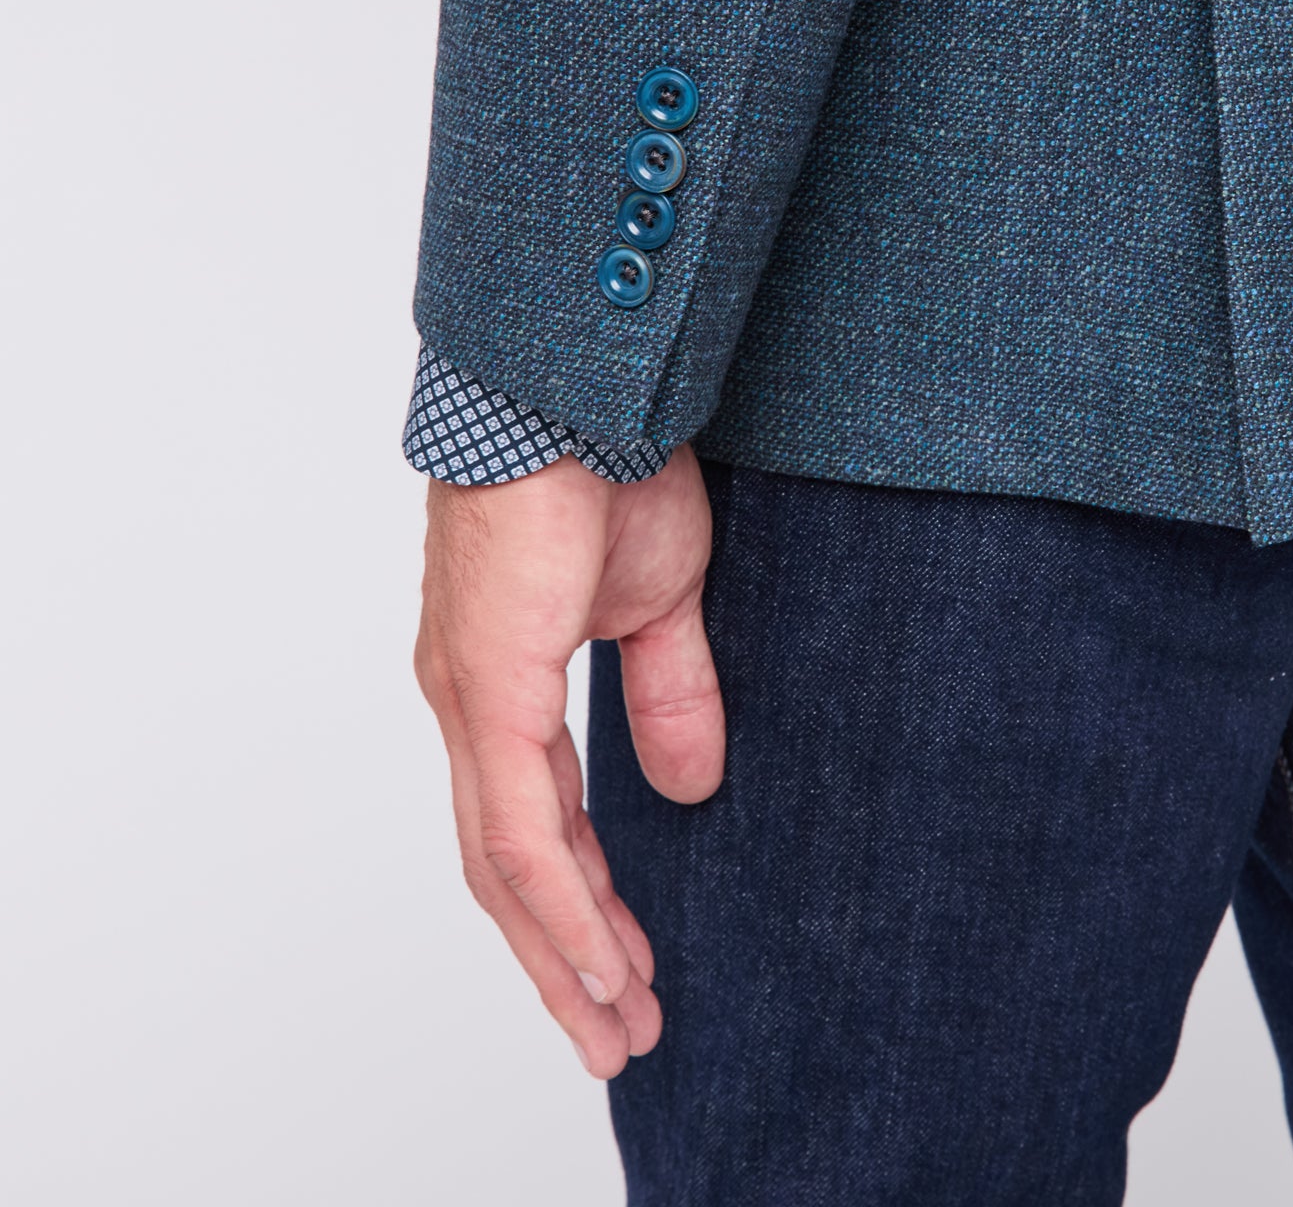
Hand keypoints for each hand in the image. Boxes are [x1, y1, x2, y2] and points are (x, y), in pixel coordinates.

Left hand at [413, 444, 722, 1076]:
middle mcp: (470, 702)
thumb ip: (668, 695)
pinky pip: (519, 830)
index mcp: (502, 679)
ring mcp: (470, 701)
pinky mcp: (489, 692)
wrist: (571, 391)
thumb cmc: (606, 467)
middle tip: (620, 1033)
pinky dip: (558, 906)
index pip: (531, 822)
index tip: (627, 967)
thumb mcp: (660, 602)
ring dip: (563, 954)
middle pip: (507, 867)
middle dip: (564, 957)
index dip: (577, 902)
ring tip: (620, 1027)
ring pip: (505, 868)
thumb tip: (689, 787)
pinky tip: (597, 963)